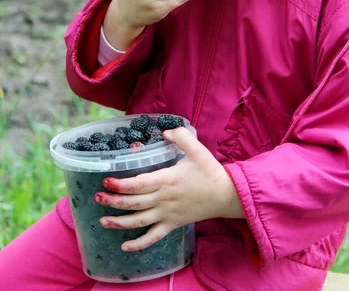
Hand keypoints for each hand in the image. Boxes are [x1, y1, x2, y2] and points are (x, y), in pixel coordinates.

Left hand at [93, 127, 244, 250]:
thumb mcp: (197, 149)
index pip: (139, 183)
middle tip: (97, 197)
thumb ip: (181, 137)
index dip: (121, 184)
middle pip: (134, 202)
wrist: (225, 195)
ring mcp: (167, 213)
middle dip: (113, 201)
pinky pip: (153, 237)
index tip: (106, 180)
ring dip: (119, 222)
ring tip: (102, 220)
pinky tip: (124, 245)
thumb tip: (165, 130)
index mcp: (167, 179)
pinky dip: (138, 243)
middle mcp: (164, 199)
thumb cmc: (210, 171)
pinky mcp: (172, 224)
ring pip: (139, 221)